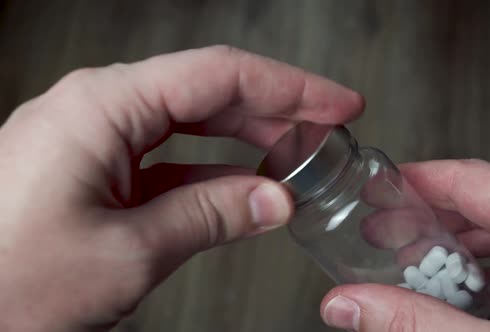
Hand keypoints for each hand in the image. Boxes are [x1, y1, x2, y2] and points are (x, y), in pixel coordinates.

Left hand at [0, 45, 363, 330]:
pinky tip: (244, 190)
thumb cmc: (8, 286)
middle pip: (207, 92)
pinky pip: (165, 160)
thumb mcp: (129, 252)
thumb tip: (274, 199)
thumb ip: (210, 215)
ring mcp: (92, 141)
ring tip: (294, 161)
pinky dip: (209, 173)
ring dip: (245, 143)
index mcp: (102, 106)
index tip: (336, 104)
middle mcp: (96, 110)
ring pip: (189, 125)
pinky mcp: (92, 173)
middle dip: (274, 112)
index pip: (219, 75)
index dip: (290, 87)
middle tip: (325, 131)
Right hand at [321, 159, 489, 330]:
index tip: (386, 185)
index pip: (477, 180)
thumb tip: (350, 304)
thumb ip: (415, 323)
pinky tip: (464, 303)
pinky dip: (489, 282)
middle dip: (433, 220)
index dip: (423, 179)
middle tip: (390, 232)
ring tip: (419, 267)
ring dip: (460, 253)